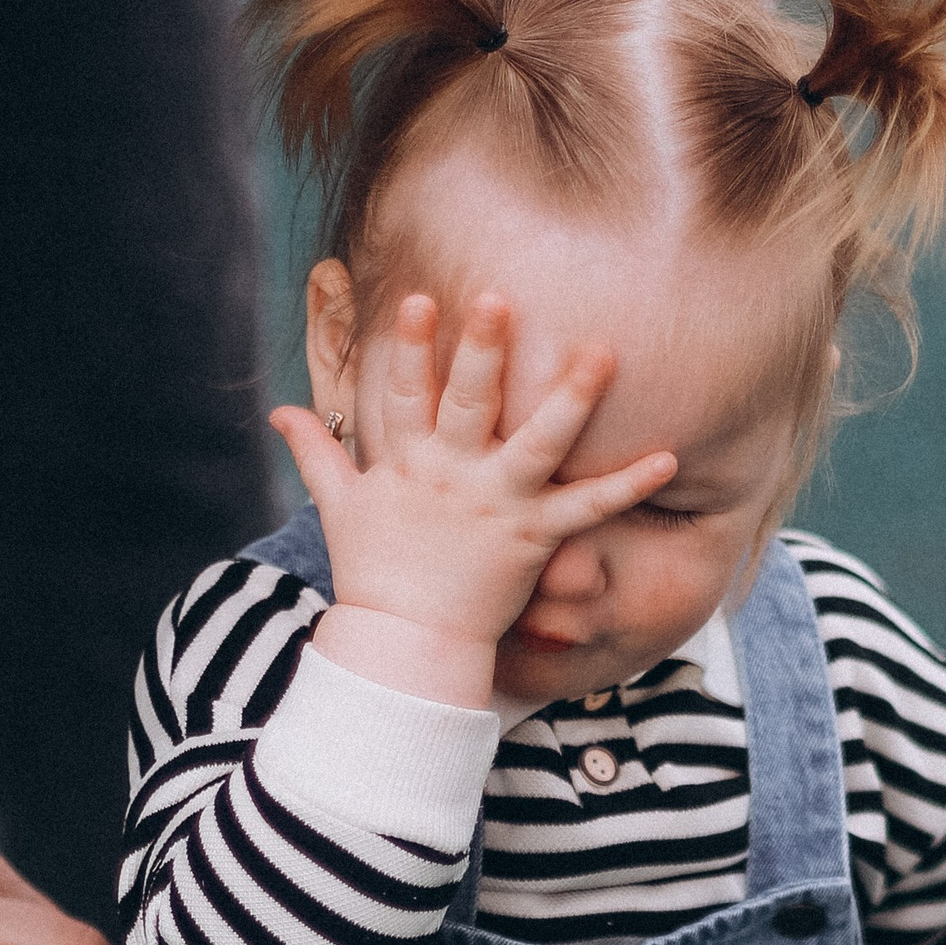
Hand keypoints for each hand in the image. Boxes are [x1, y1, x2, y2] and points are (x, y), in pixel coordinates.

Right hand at [271, 292, 674, 705]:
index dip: (413, 348)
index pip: (404, 394)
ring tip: (603, 353)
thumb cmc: (373, 573)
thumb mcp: (339, 506)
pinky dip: (628, 485)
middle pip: (467, 405)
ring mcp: (497, 505)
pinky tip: (667, 456)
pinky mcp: (534, 538)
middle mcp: (453, 476)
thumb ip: (314, 452)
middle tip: (499, 299)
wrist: (406, 645)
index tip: (421, 299)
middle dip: (481, 352)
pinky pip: (588, 508)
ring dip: (571, 399)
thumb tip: (278, 412)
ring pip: (537, 443)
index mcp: (406, 462)